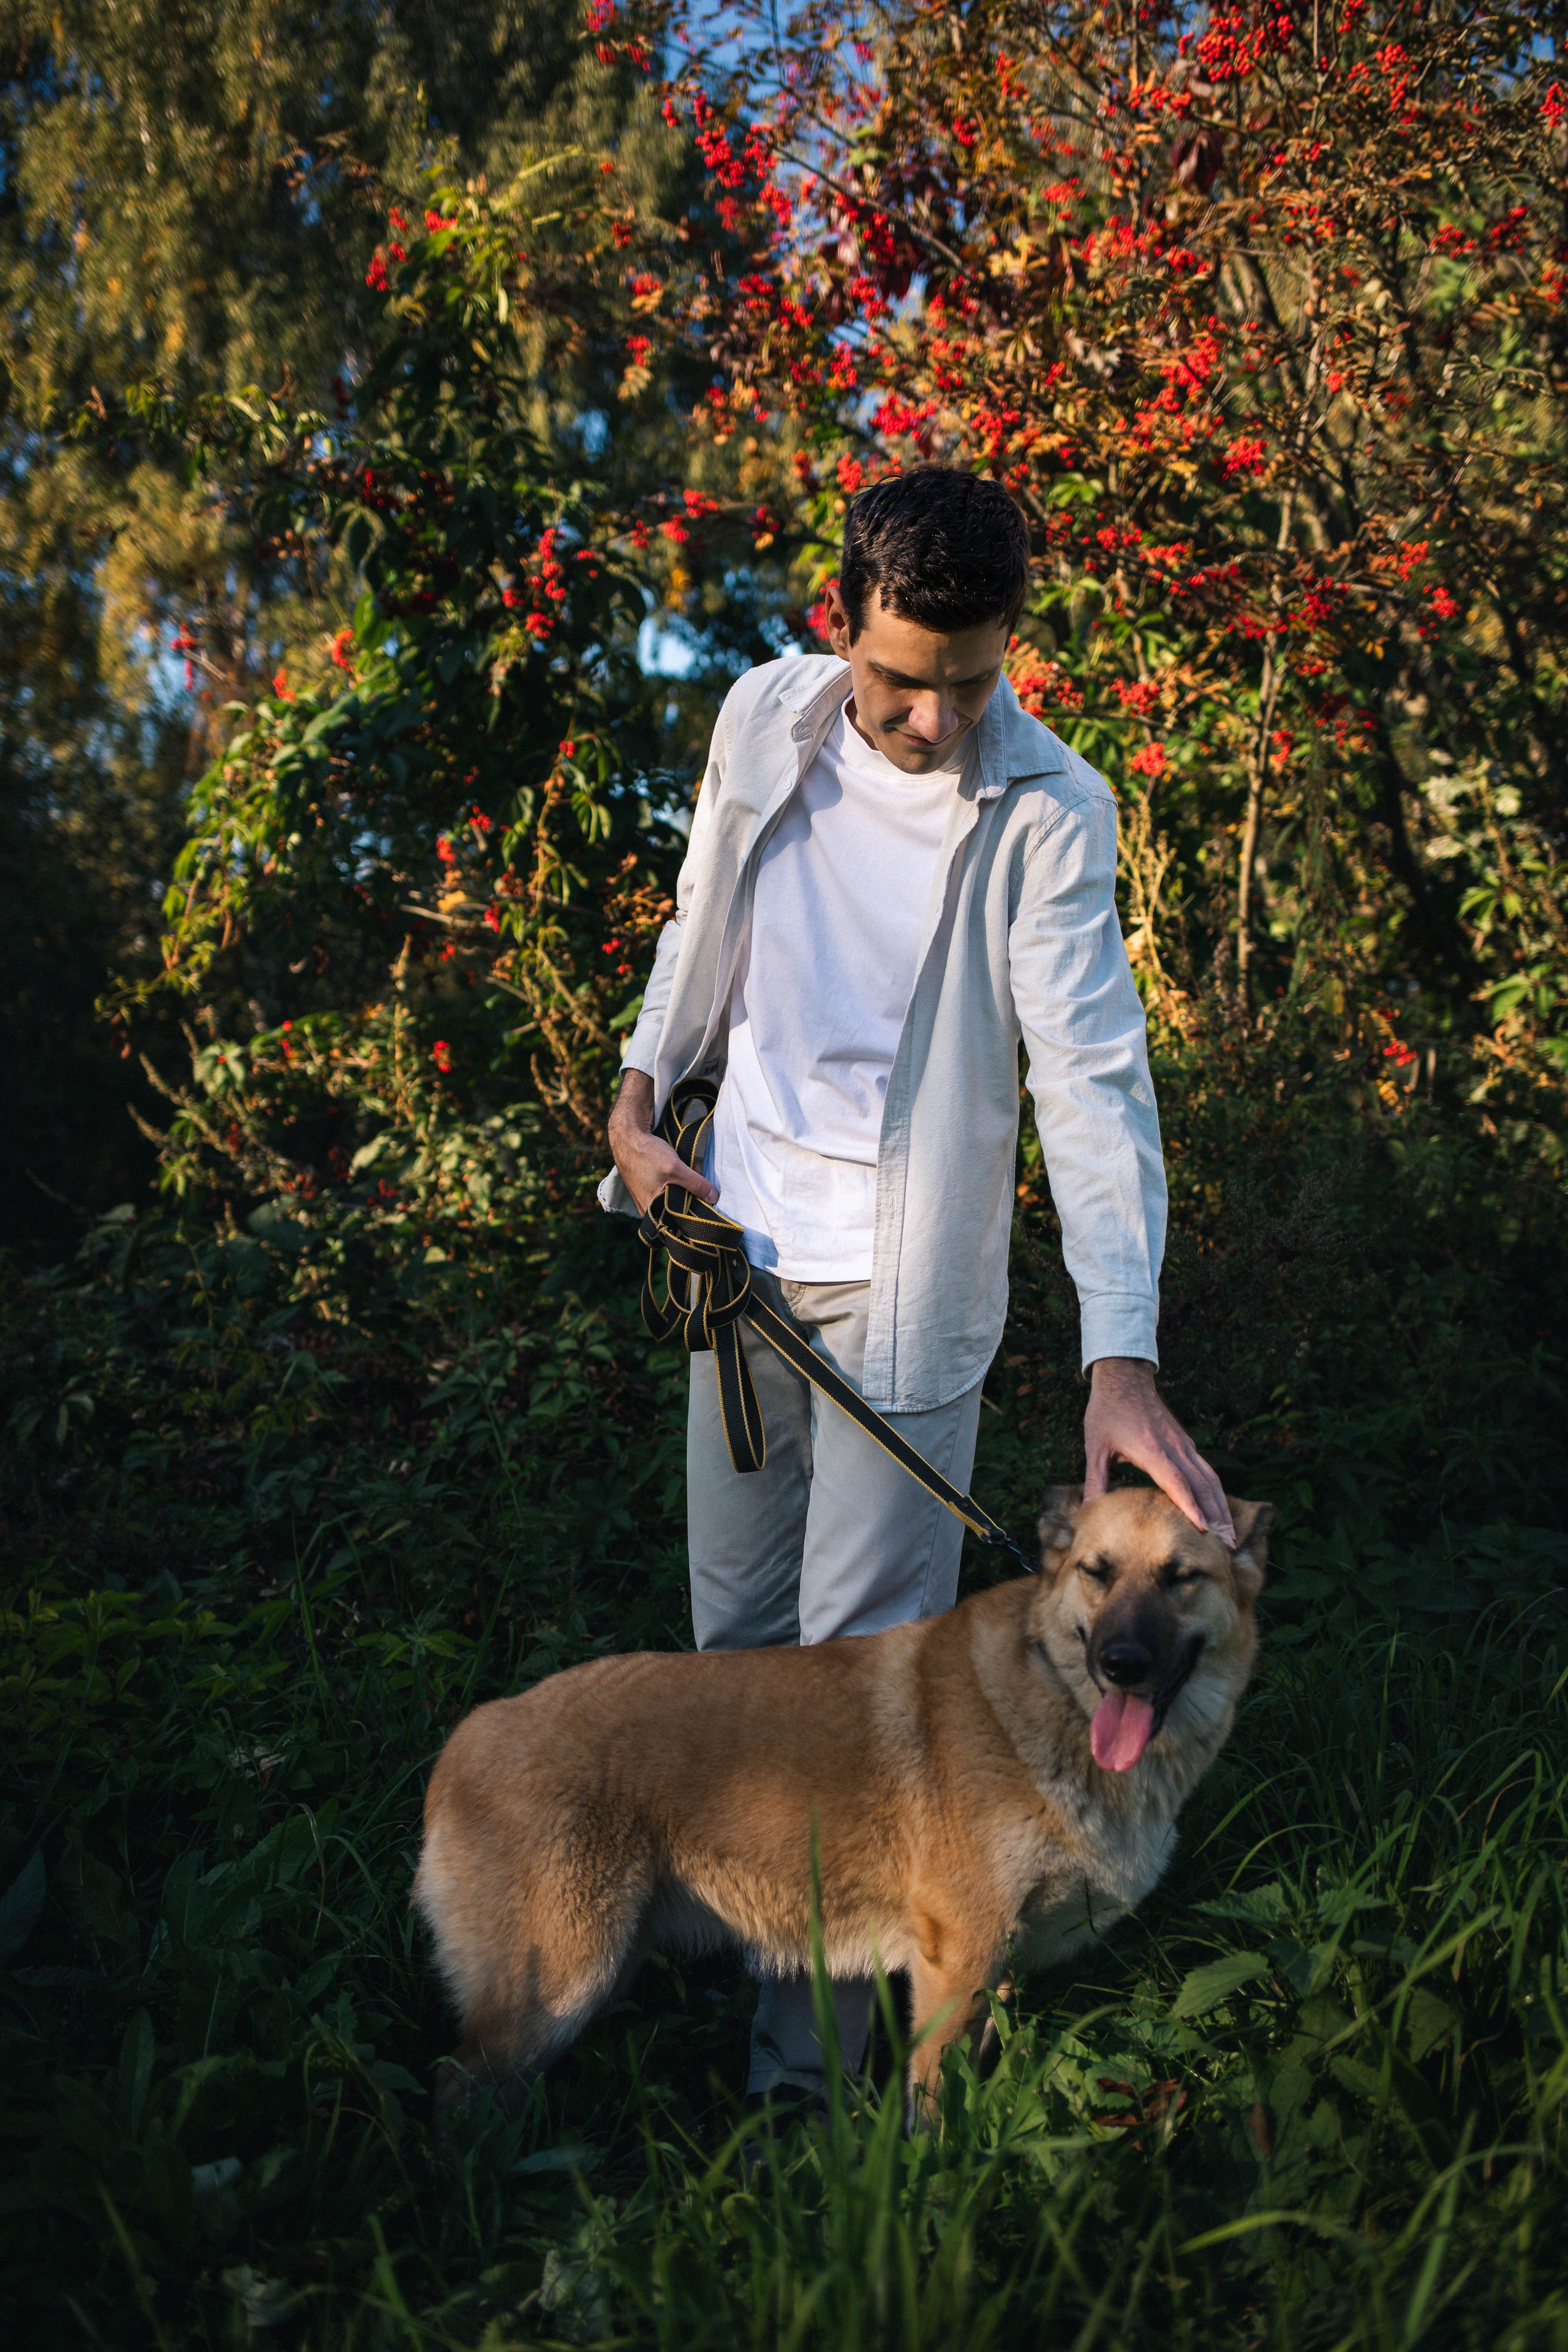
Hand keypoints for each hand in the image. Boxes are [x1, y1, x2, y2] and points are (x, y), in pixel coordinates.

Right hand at [607, 1069, 718, 1217]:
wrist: (628, 1137)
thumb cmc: (646, 1154)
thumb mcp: (675, 1168)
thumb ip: (695, 1184)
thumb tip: (713, 1198)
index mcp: (651, 1211)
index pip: (679, 1221)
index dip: (695, 1211)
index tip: (707, 1199)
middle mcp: (648, 1209)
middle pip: (678, 1209)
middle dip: (693, 1194)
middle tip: (699, 1175)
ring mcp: (647, 1198)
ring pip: (675, 1197)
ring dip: (686, 1185)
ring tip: (692, 1168)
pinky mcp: (649, 1188)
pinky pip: (668, 1190)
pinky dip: (678, 1181)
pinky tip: (683, 1169)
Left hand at [1083, 1358, 1234, 1546]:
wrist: (1124, 1378)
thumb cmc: (1106, 1412)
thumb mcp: (1095, 1447)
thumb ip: (1095, 1480)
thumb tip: (1088, 1510)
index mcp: (1150, 1449)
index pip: (1176, 1482)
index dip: (1190, 1506)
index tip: (1203, 1529)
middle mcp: (1174, 1447)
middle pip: (1202, 1485)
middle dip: (1216, 1516)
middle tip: (1227, 1545)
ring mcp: (1183, 1444)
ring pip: (1210, 1478)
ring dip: (1222, 1506)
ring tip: (1230, 1533)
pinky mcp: (1186, 1442)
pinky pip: (1206, 1470)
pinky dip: (1216, 1492)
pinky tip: (1220, 1509)